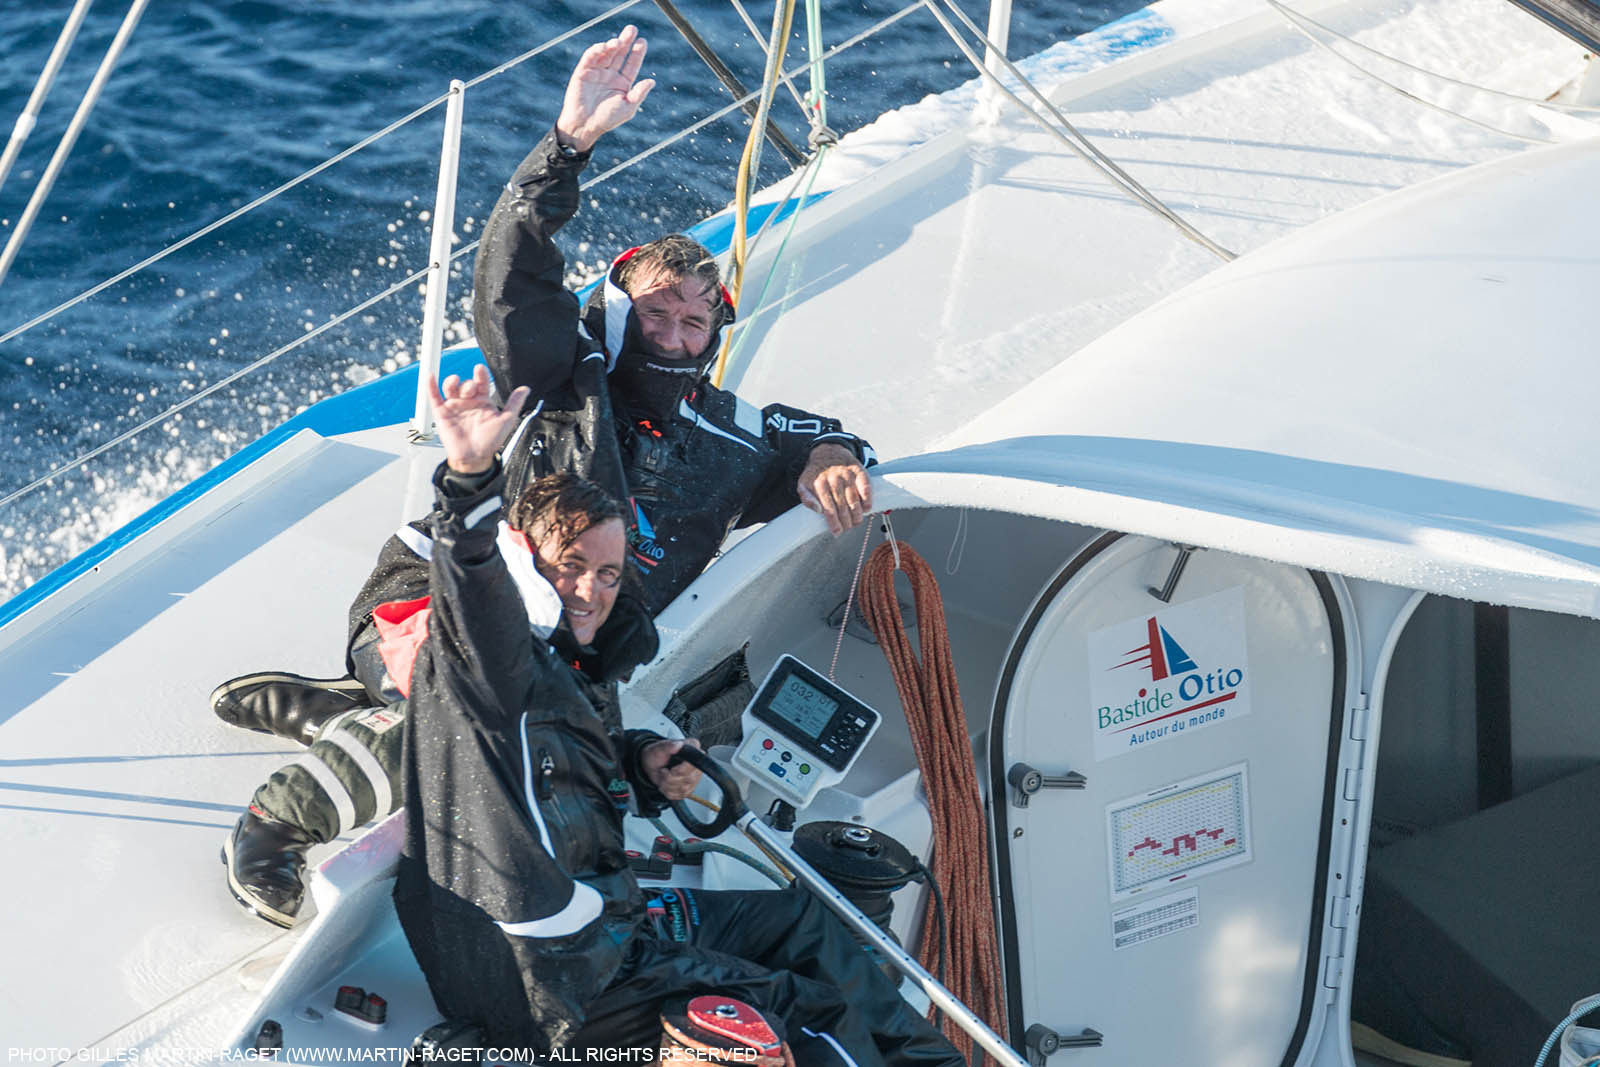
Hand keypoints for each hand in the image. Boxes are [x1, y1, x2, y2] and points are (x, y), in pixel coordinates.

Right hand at [428, 364, 529, 474]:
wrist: (475, 456)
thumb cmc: (490, 440)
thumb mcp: (506, 420)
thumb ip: (515, 403)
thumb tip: (525, 389)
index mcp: (483, 400)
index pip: (481, 382)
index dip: (480, 374)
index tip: (480, 369)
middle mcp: (468, 401)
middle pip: (465, 384)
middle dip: (468, 384)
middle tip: (471, 389)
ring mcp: (455, 406)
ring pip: (450, 387)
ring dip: (452, 381)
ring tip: (455, 381)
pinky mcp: (442, 413)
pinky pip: (434, 397)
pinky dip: (431, 386)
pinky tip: (431, 376)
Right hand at [556, 25, 654, 152]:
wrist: (584, 125)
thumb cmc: (607, 119)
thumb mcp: (627, 107)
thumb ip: (639, 93)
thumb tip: (652, 81)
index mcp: (622, 83)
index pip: (631, 64)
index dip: (637, 52)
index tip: (642, 41)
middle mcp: (610, 75)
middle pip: (619, 54)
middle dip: (626, 41)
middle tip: (632, 29)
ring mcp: (597, 72)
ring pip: (606, 53)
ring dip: (612, 45)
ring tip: (618, 42)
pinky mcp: (583, 72)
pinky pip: (590, 57)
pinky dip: (596, 50)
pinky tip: (604, 47)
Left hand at [642, 738, 701, 801]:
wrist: (652, 765)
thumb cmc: (656, 755)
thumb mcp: (658, 748)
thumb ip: (668, 746)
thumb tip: (678, 745)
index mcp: (692, 748)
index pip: (695, 763)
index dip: (681, 770)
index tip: (671, 770)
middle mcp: (696, 763)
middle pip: (689, 779)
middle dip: (671, 778)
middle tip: (663, 771)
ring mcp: (694, 777)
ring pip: (684, 789)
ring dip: (668, 785)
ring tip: (663, 776)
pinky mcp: (689, 788)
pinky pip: (681, 795)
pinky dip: (669, 792)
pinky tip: (666, 783)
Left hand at [797, 443, 871, 534]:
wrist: (829, 452)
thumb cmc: (817, 474)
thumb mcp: (804, 484)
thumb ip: (806, 498)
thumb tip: (818, 510)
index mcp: (819, 484)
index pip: (828, 508)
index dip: (834, 522)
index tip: (837, 532)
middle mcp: (834, 478)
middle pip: (842, 506)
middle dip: (846, 521)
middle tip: (848, 527)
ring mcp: (847, 474)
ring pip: (854, 499)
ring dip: (857, 514)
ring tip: (856, 522)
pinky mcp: (858, 470)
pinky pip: (865, 486)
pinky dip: (867, 499)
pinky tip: (867, 508)